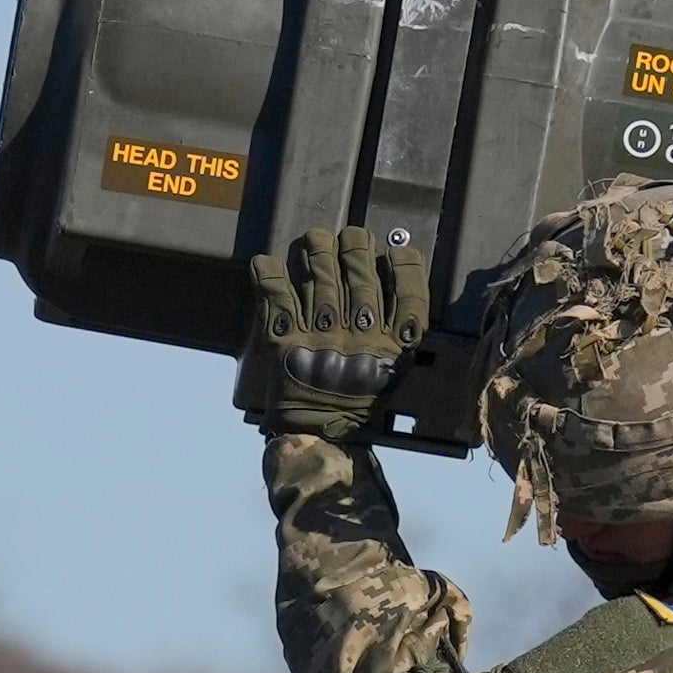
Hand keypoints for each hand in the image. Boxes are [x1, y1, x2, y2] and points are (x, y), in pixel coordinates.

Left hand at [240, 225, 427, 444]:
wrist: (319, 436)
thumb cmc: (358, 403)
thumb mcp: (392, 373)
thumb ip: (397, 334)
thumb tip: (391, 277)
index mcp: (391, 347)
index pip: (407, 294)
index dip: (404, 267)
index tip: (397, 249)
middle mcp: (358, 336)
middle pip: (361, 276)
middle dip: (355, 248)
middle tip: (351, 235)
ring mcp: (321, 336)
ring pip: (321, 278)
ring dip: (317, 251)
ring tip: (315, 239)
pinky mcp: (286, 341)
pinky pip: (276, 298)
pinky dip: (268, 277)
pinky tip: (265, 261)